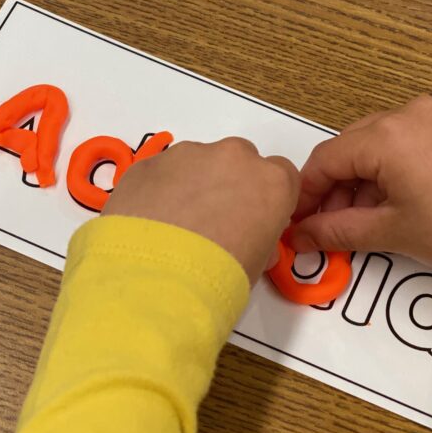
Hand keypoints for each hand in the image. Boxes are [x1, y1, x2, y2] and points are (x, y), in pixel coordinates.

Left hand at [104, 138, 299, 283]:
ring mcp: (188, 154)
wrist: (157, 278)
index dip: (265, 197)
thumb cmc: (218, 276)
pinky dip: (158, 190)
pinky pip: (161, 172)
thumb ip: (258, 239)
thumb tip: (246, 239)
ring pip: (197, 162)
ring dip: (191, 186)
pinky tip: (151, 223)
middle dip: (228, 184)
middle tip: (211, 223)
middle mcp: (233, 158)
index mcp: (271, 182)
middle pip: (238, 161)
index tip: (253, 218)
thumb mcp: (256, 265)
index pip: (281, 175)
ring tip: (174, 227)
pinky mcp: (150, 162)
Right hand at [290, 96, 431, 269]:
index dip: (308, 193)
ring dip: (365, 177)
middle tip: (332, 223)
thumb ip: (336, 231)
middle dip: (337, 187)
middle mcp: (408, 114)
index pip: (325, 160)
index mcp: (386, 136)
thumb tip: (302, 236)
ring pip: (379, 142)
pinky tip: (399, 197)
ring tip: (369, 216)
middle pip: (351, 147)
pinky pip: (409, 138)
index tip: (300, 218)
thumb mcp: (390, 232)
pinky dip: (394, 165)